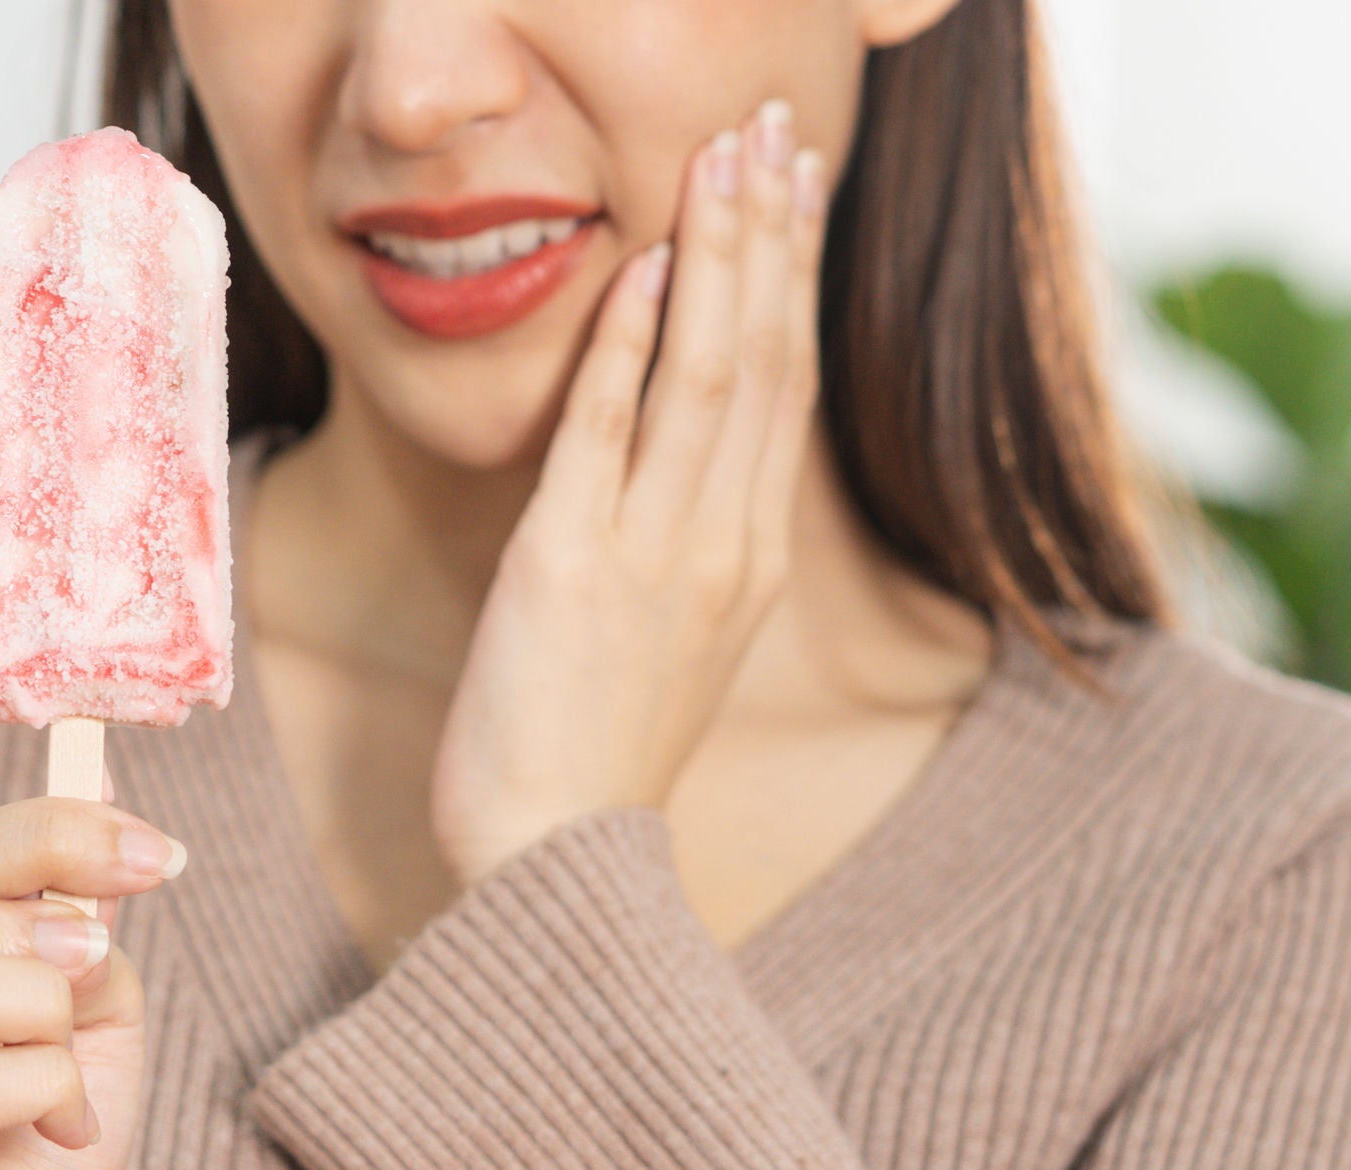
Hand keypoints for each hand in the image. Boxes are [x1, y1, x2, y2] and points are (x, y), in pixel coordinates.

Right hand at [0, 795, 185, 1169]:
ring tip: (65, 1065)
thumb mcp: (82, 1004)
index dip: (44, 833)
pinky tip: (63, 1128)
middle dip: (6, 918)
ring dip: (33, 1009)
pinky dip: (45, 1088)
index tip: (151, 852)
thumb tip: (104, 806)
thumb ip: (80, 914)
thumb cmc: (41, 1136)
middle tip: (90, 963)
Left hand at [431, 100, 828, 884]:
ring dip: (720, 260)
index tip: (796, 186)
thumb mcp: (671, 638)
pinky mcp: (570, 566)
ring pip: (708, 377)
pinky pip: (609, 433)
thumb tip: (677, 450)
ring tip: (731, 157)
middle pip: (762, 360)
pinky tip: (641, 263)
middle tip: (780, 127)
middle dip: (772, 235)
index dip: (791, 279)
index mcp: (747, 559)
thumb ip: (687, 541)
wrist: (554, 862)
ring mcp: (654, 553)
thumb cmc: (596, 751)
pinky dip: (631, 344)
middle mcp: (721, 545)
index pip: (782, 388)